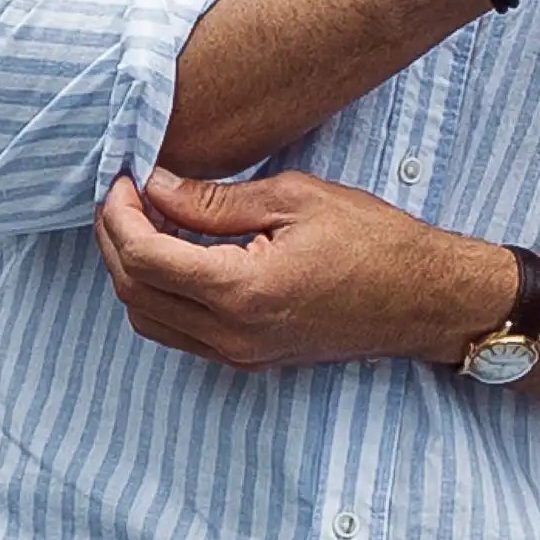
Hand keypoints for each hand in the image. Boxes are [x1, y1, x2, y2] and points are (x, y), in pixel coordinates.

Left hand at [92, 169, 513, 370]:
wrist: (424, 299)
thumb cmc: (373, 241)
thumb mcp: (293, 199)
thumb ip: (214, 201)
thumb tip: (155, 186)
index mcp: (242, 291)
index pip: (144, 258)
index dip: (119, 215)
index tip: (122, 179)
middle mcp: (232, 335)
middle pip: (133, 292)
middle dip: (115, 239)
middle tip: (123, 195)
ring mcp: (239, 354)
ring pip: (148, 319)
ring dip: (132, 270)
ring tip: (144, 220)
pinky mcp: (249, 359)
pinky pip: (178, 333)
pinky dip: (160, 293)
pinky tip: (175, 254)